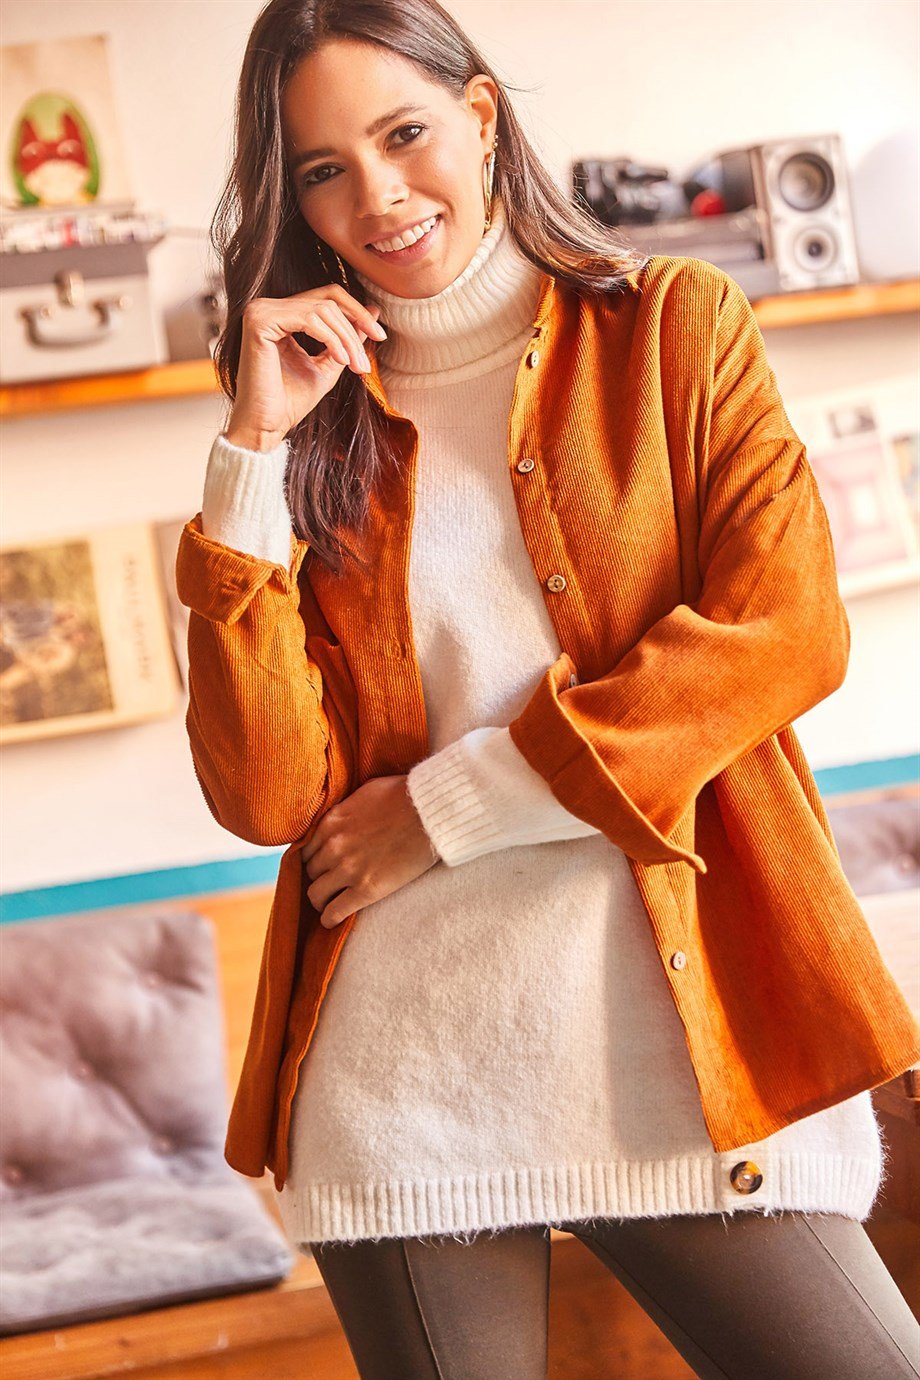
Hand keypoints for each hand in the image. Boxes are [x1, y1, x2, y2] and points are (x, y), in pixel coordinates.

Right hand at [226, 286, 386, 450]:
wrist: (266, 425)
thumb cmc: (291, 401)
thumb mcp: (330, 362)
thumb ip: (347, 336)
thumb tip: (374, 310)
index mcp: (281, 314)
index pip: (326, 296)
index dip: (356, 311)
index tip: (380, 337)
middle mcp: (267, 307)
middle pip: (328, 299)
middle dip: (356, 327)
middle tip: (366, 360)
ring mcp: (261, 311)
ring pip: (323, 309)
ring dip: (347, 339)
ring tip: (356, 367)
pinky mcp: (260, 321)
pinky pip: (309, 319)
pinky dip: (332, 339)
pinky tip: (342, 361)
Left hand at [300, 774, 439, 928]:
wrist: (431, 813)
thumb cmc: (405, 796)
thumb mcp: (365, 792)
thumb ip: (346, 809)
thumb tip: (343, 816)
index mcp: (331, 822)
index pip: (306, 849)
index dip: (316, 859)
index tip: (324, 865)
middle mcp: (333, 846)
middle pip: (310, 872)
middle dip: (320, 877)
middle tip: (332, 882)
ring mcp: (348, 869)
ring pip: (316, 894)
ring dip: (322, 899)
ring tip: (330, 903)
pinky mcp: (366, 889)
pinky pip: (335, 912)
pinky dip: (330, 918)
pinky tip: (332, 920)